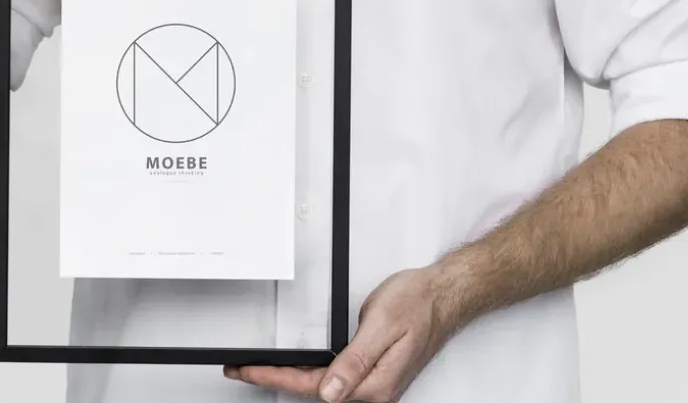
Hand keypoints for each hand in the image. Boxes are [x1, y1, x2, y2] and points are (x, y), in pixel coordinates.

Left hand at [225, 265, 461, 402]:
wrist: (443, 295)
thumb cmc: (418, 303)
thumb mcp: (382, 324)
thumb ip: (355, 360)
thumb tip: (328, 391)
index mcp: (374, 385)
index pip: (314, 387)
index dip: (276, 377)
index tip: (250, 370)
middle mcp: (374, 391)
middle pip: (314, 392)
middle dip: (276, 381)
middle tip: (244, 370)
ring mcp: (375, 385)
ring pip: (324, 389)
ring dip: (291, 379)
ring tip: (262, 370)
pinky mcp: (375, 374)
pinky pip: (336, 380)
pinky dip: (312, 374)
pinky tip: (299, 368)